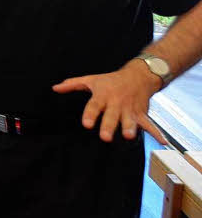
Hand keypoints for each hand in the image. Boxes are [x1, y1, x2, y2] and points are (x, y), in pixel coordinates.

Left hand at [52, 59, 166, 143]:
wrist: (137, 76)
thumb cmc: (110, 80)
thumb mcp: (90, 80)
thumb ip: (72, 85)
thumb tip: (54, 88)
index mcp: (102, 95)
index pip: (94, 105)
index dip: (90, 114)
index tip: (86, 124)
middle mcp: (116, 103)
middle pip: (111, 115)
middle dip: (109, 125)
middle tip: (104, 137)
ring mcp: (130, 109)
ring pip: (130, 120)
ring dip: (130, 128)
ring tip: (128, 136)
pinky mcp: (141, 113)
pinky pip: (149, 124)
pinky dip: (156, 132)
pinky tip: (162, 142)